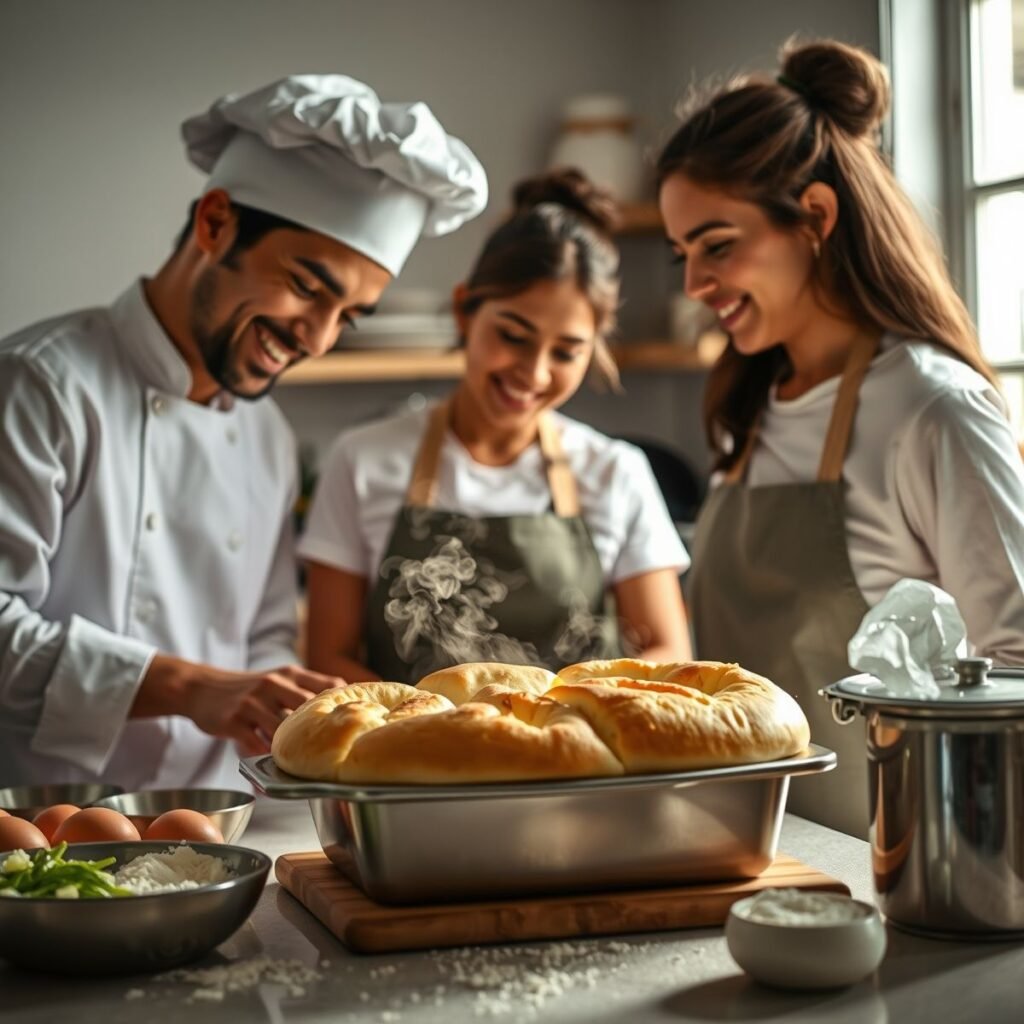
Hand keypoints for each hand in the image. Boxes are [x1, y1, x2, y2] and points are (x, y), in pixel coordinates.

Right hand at [135, 656, 345, 755]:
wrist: (201, 687)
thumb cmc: (248, 688)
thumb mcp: (278, 679)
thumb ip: (306, 690)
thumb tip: (343, 703)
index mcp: (290, 674)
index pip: (327, 685)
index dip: (346, 703)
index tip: (361, 720)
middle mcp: (273, 684)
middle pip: (309, 707)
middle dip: (325, 730)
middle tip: (339, 752)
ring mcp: (253, 703)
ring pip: (282, 729)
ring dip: (295, 750)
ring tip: (310, 769)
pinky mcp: (234, 721)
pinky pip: (255, 746)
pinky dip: (265, 764)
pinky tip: (272, 776)